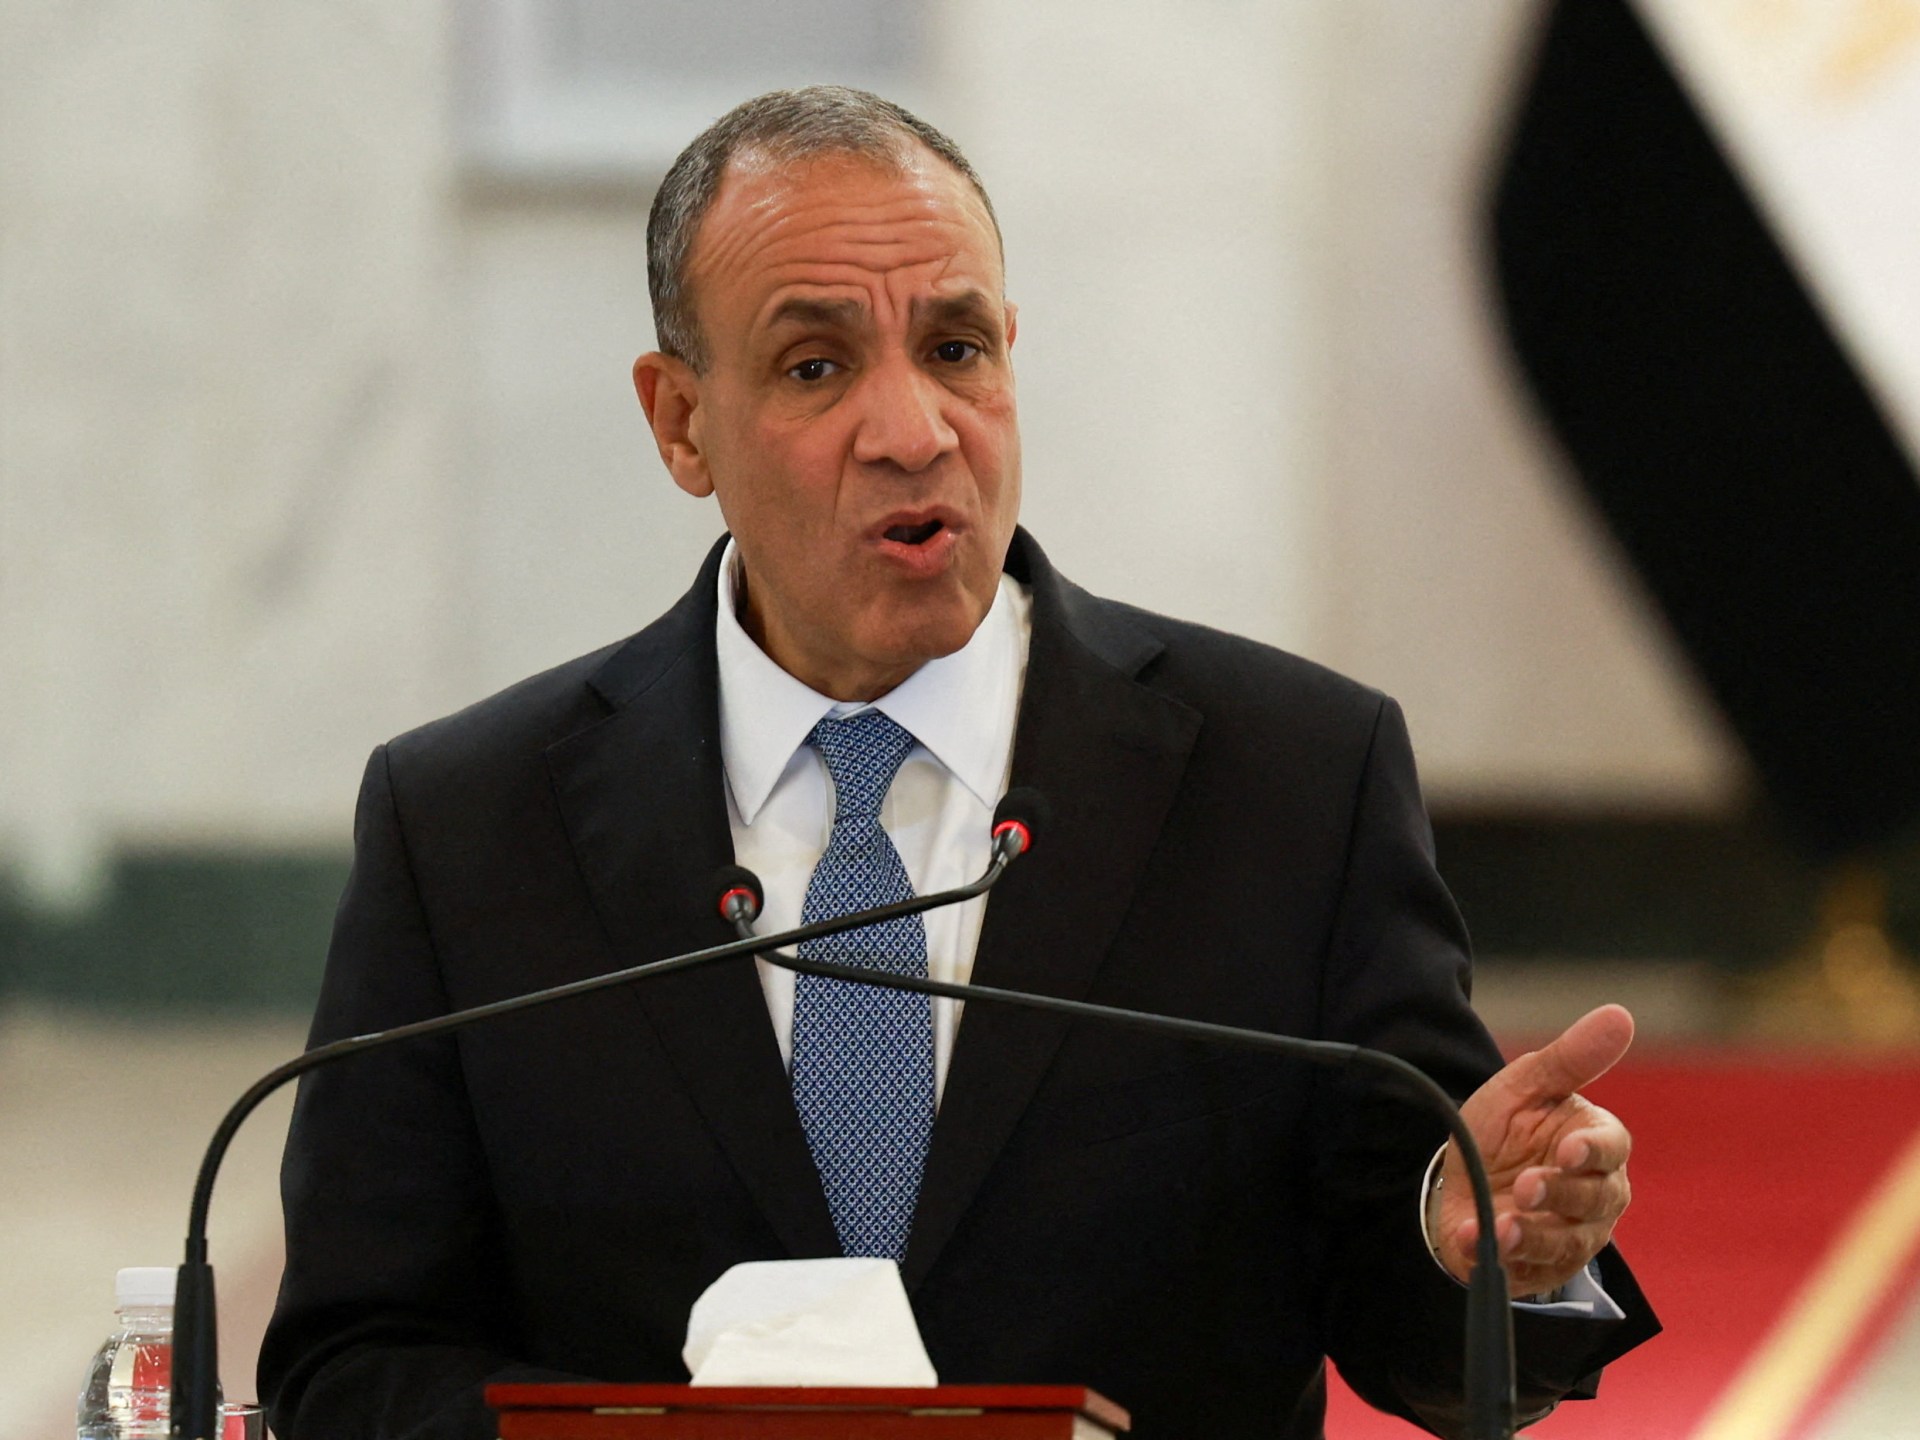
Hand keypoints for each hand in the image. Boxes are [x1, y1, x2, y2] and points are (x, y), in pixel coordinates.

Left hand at [1433, 1004, 1634, 1296]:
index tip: (1569, 1150)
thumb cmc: (1507, 1126)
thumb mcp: (1528, 1084)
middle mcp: (1595, 1196)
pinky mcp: (1540, 1268)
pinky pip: (1527, 1271)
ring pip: (1564, 1244)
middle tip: (1528, 1186)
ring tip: (1498, 1226)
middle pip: (1593, 1201)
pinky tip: (1470, 1242)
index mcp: (1597, 1145)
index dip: (1593, 1152)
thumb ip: (1572, 1057)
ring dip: (1531, 1236)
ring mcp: (1570, 1237)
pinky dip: (1499, 1260)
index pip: (1611, 1149)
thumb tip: (1620, 1015)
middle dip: (1559, 1196)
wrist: (1461, 1177)